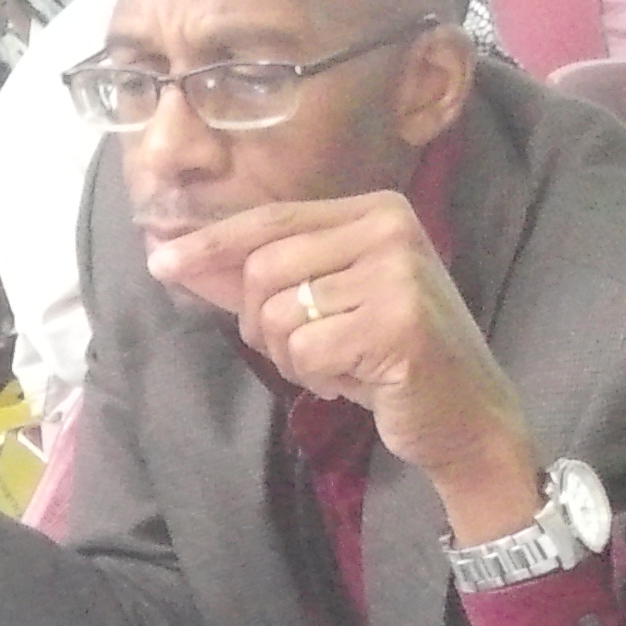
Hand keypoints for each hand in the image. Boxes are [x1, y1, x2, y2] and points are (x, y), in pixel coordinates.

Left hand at [145, 194, 538, 533]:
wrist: (465, 415)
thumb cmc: (388, 358)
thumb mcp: (326, 305)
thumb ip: (258, 279)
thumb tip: (178, 259)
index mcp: (375, 210)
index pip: (271, 220)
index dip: (211, 244)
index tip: (161, 263)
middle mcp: (390, 228)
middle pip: (265, 270)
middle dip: (262, 325)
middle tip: (305, 351)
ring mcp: (398, 273)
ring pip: (280, 315)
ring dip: (293, 357)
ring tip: (340, 365)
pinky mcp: (397, 323)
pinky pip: (306, 351)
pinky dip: (318, 378)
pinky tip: (357, 381)